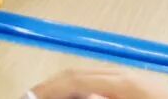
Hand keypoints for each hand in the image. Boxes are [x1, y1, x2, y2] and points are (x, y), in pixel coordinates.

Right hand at [25, 68, 167, 98]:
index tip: (31, 94)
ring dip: (68, 86)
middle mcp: (123, 72)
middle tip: (35, 95)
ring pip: (89, 75)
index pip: (74, 79)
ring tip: (52, 96)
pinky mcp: (136, 81)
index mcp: (118, 80)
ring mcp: (130, 74)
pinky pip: (102, 79)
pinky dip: (85, 87)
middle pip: (78, 72)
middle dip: (53, 86)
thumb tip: (70, 93)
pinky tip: (80, 96)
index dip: (49, 88)